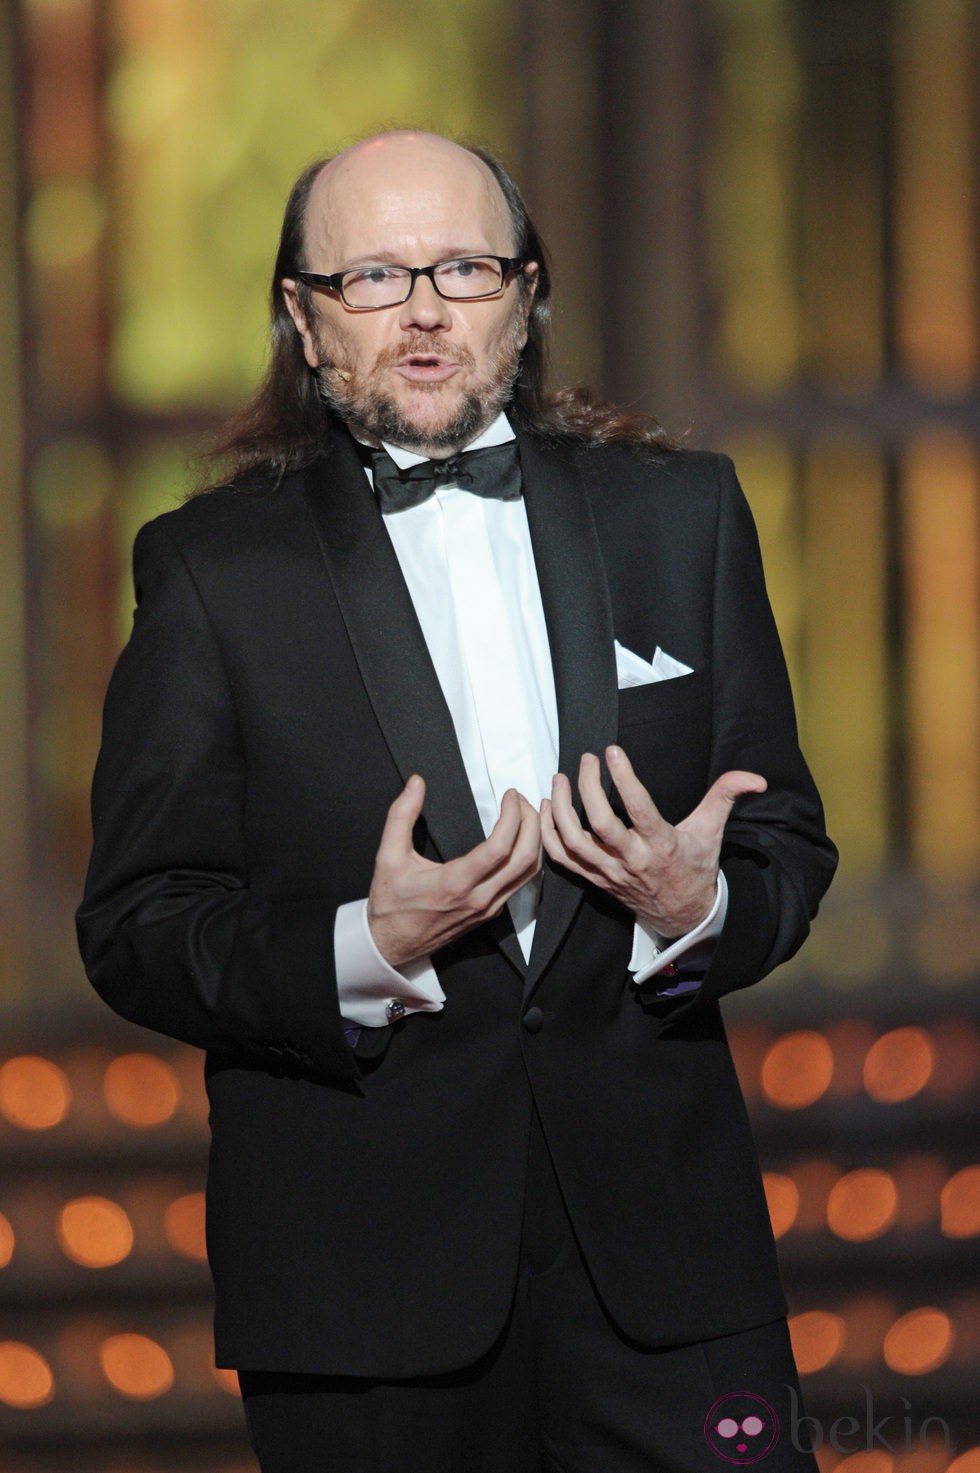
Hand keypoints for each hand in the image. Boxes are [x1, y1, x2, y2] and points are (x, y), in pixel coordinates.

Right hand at [367, 776, 542, 966]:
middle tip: (522, 801)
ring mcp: (488, 908)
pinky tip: (522, 841)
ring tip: (527, 816)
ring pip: (529, 873)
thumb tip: (416, 784)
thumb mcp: (389, 857)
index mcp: (455, 883)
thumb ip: (401, 816)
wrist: (393, 944)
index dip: (512, 817)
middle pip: (524, 858)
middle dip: (532, 823)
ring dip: (535, 841)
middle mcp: (478, 898)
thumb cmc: (391, 904)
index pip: (499, 847)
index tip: (510, 796)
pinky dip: (528, 858)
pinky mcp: (491, 912)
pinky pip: (521, 883)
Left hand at [540, 746, 766, 936]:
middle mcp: (632, 860)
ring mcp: (610, 872)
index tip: (613, 751)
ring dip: (560, 809)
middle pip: (599, 824)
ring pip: (574, 842)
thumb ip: (726, 797)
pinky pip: (563, 860)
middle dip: (587, 788)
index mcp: (661, 845)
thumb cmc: (694, 867)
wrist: (682, 914)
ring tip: (559, 780)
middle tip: (586, 760)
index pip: (638, 809)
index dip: (624, 779)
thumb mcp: (712, 831)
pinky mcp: (595, 879)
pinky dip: (549, 835)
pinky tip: (546, 808)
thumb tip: (755, 778)